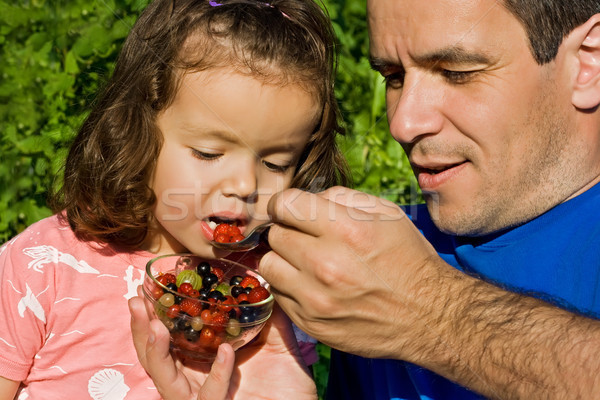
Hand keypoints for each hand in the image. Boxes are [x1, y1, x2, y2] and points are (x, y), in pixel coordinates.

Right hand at [129, 289, 316, 399]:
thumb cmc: (286, 385)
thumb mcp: (276, 343)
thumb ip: (269, 316)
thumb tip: (265, 282)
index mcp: (200, 360)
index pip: (167, 336)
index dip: (152, 315)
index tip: (144, 289)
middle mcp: (194, 379)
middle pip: (154, 357)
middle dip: (141, 330)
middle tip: (137, 302)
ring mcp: (200, 398)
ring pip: (167, 381)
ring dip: (158, 353)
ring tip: (158, 327)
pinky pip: (209, 397)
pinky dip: (217, 374)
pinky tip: (225, 352)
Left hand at [258, 187, 454, 359]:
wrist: (427, 315)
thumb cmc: (406, 258)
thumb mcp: (386, 213)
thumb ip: (341, 197)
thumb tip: (308, 197)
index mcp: (345, 230)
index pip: (283, 204)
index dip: (285, 204)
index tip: (292, 211)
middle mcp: (325, 264)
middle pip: (275, 234)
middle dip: (288, 231)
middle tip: (306, 238)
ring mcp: (315, 298)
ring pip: (269, 265)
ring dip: (283, 259)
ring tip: (305, 261)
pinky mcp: (310, 322)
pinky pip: (278, 294)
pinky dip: (290, 286)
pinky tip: (312, 284)